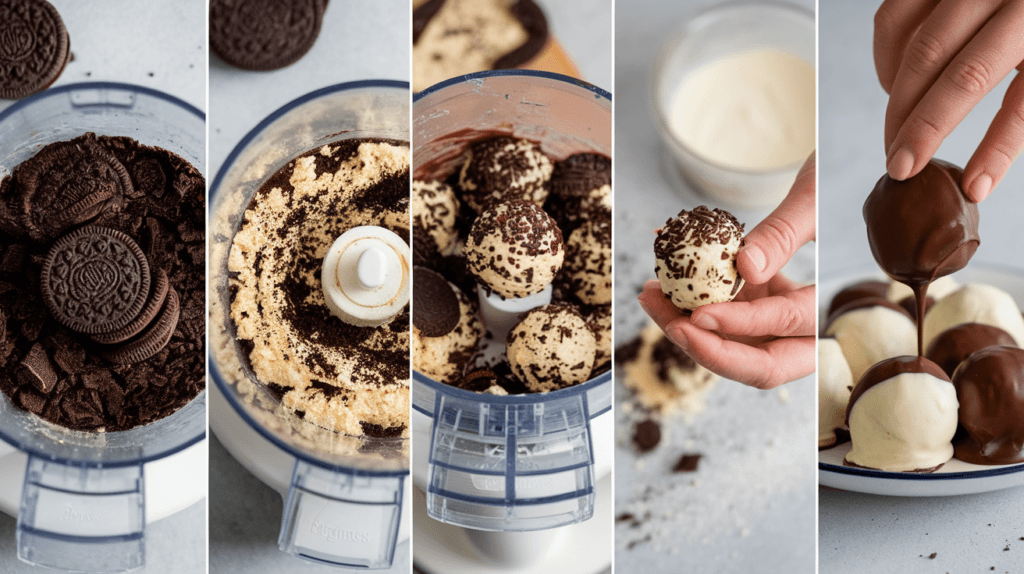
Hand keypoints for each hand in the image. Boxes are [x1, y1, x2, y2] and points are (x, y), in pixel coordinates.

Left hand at [638, 154, 815, 388]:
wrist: (830, 177)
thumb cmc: (833, 181)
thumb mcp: (815, 196)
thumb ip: (784, 233)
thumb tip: (746, 267)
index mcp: (830, 301)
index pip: (785, 324)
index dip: (741, 324)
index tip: (701, 315)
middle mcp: (803, 325)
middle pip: (761, 364)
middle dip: (711, 351)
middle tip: (671, 326)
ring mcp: (774, 320)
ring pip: (733, 347)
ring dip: (688, 331)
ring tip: (651, 297)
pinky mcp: (753, 305)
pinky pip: (718, 319)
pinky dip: (688, 309)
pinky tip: (660, 286)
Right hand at [874, 0, 1023, 200]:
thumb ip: (1022, 104)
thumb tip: (979, 179)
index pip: (1023, 103)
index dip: (996, 150)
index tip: (973, 188)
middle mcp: (1016, 2)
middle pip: (964, 77)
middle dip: (923, 129)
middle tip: (900, 167)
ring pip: (922, 50)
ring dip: (900, 101)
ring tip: (896, 133)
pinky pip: (894, 16)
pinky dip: (887, 56)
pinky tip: (893, 81)